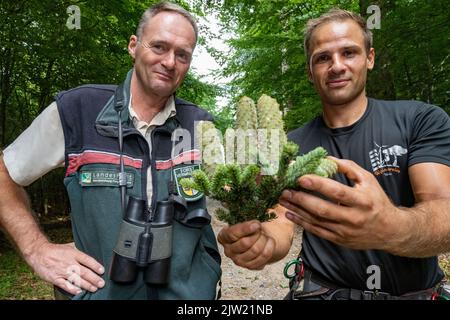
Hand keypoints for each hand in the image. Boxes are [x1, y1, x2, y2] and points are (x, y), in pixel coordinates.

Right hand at [26, 241, 104, 294]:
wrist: (39, 253)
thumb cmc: (56, 250)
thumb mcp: (69, 247)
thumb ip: (79, 252)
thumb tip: (91, 255)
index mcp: (73, 254)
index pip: (87, 260)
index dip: (95, 266)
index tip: (102, 271)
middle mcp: (69, 263)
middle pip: (84, 272)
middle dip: (94, 278)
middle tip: (101, 283)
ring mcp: (62, 271)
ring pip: (77, 280)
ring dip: (87, 285)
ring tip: (94, 288)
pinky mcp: (55, 278)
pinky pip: (65, 285)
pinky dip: (72, 289)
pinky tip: (79, 291)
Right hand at [217, 220, 275, 269]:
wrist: (258, 239)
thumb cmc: (248, 229)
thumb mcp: (246, 221)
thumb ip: (249, 221)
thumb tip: (256, 225)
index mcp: (223, 237)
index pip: (233, 234)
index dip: (246, 229)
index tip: (257, 225)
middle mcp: (228, 250)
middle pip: (245, 243)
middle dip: (257, 234)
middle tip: (260, 230)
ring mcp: (238, 261)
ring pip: (255, 250)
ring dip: (264, 240)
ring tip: (264, 236)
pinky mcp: (250, 266)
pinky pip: (264, 257)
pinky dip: (270, 247)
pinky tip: (269, 242)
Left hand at [279, 157, 402, 250]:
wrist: (390, 231)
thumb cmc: (376, 200)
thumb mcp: (367, 180)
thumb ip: (348, 167)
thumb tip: (325, 158)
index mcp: (362, 200)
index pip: (337, 192)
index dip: (318, 184)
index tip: (301, 177)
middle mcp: (353, 217)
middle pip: (322, 208)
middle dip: (301, 199)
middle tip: (284, 189)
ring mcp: (345, 231)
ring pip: (316, 221)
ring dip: (296, 210)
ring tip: (282, 199)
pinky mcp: (338, 239)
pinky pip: (316, 231)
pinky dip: (301, 222)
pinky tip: (289, 213)